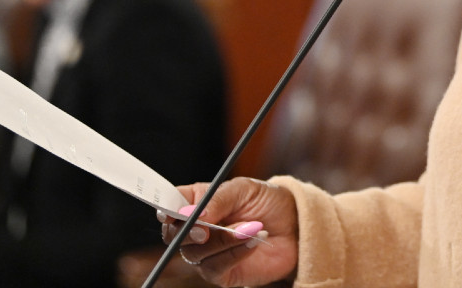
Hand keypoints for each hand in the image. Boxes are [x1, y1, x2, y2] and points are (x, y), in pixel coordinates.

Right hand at [160, 179, 298, 286]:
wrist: (295, 225)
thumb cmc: (268, 202)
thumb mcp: (245, 189)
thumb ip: (219, 199)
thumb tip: (195, 214)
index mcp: (198, 202)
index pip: (169, 204)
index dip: (166, 208)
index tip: (172, 212)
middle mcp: (197, 228)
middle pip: (173, 234)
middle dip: (189, 231)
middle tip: (207, 228)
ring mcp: (207, 252)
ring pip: (196, 252)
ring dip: (223, 239)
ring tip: (251, 227)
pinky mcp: (221, 272)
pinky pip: (215, 267)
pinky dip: (235, 253)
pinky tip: (254, 240)